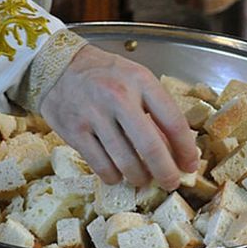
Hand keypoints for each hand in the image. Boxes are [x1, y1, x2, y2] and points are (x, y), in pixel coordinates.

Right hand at [40, 45, 198, 189]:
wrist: (56, 65)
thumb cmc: (102, 73)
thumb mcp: (135, 79)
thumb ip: (154, 108)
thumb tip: (174, 148)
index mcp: (140, 81)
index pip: (173, 121)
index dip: (186, 149)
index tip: (190, 164)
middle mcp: (118, 97)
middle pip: (151, 148)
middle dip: (166, 172)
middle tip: (171, 182)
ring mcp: (94, 115)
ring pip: (126, 162)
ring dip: (140, 177)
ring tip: (143, 178)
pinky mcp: (74, 132)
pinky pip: (101, 166)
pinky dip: (114, 177)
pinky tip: (118, 174)